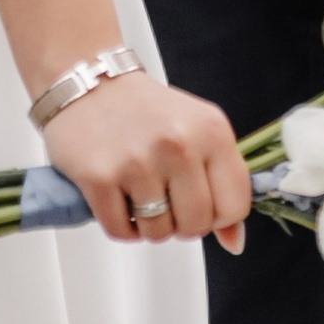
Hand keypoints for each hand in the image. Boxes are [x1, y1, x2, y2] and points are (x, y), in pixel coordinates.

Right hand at [42, 69, 250, 250]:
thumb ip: (222, 182)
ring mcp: (138, 162)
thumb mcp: (198, 131)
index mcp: (212, 131)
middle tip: (165, 199)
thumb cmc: (146, 111)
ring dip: (148, 224)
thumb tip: (235, 242)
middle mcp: (178, 145)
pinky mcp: (100, 177)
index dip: (217, 216)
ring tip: (139, 193)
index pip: (234, 207)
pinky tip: (118, 197)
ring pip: (158, 233)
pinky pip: (121, 231)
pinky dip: (121, 224)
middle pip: (196, 226)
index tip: (199, 201)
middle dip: (181, 223)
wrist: (89, 81)